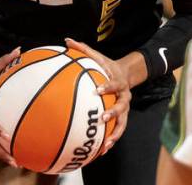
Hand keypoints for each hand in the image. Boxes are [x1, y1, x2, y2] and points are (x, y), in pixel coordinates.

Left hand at [65, 38, 131, 155]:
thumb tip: (66, 40)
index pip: (113, 83)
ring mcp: (124, 109)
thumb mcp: (97, 56)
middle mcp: (123, 96)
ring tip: (106, 144)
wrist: (125, 74)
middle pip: (122, 105)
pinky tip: (102, 151)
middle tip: (102, 118)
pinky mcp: (122, 118)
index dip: (107, 86)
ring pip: (123, 123)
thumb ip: (82, 49)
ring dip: (115, 134)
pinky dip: (111, 140)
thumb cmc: (106, 66)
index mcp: (117, 81)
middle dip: (113, 112)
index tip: (98, 89)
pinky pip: (118, 131)